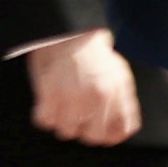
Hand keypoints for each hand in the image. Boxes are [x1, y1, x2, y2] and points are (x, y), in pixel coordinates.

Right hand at [18, 30, 140, 145]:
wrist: (66, 29)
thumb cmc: (91, 49)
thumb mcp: (118, 71)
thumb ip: (123, 99)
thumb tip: (124, 125)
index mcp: (116, 93)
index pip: (121, 130)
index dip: (112, 136)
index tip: (105, 135)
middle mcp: (96, 98)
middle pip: (93, 137)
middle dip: (86, 131)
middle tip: (79, 121)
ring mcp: (72, 98)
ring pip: (67, 132)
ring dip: (63, 123)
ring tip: (61, 111)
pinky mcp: (48, 94)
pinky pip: (44, 121)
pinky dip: (43, 116)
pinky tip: (47, 106)